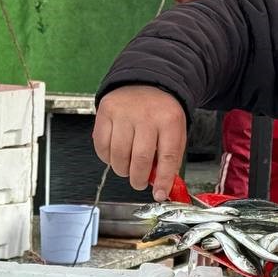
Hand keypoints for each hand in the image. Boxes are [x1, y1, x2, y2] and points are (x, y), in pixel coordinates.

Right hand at [92, 85, 186, 199]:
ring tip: (128, 170)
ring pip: (119, 155)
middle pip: (140, 159)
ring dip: (122, 170)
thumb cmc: (161, 111)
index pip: (168, 157)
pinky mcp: (105, 113)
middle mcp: (146, 116)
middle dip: (139, 179)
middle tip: (139, 183)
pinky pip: (102, 145)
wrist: (146, 82)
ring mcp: (123, 113)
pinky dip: (107, 158)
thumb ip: (170, 156)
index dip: (163, 180)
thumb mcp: (176, 130)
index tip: (160, 194)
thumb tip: (162, 185)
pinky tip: (115, 157)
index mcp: (169, 120)